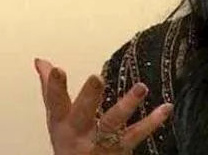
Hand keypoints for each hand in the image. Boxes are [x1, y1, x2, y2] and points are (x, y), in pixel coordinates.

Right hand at [34, 58, 172, 153]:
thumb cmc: (68, 141)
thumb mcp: (57, 117)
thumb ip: (51, 89)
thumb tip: (41, 61)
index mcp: (62, 122)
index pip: (55, 102)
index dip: (54, 86)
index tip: (57, 69)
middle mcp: (79, 133)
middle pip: (83, 113)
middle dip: (89, 96)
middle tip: (96, 78)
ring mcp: (100, 142)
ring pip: (112, 123)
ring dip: (127, 104)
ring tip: (141, 87)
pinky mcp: (120, 148)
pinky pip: (137, 134)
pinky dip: (153, 121)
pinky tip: (167, 107)